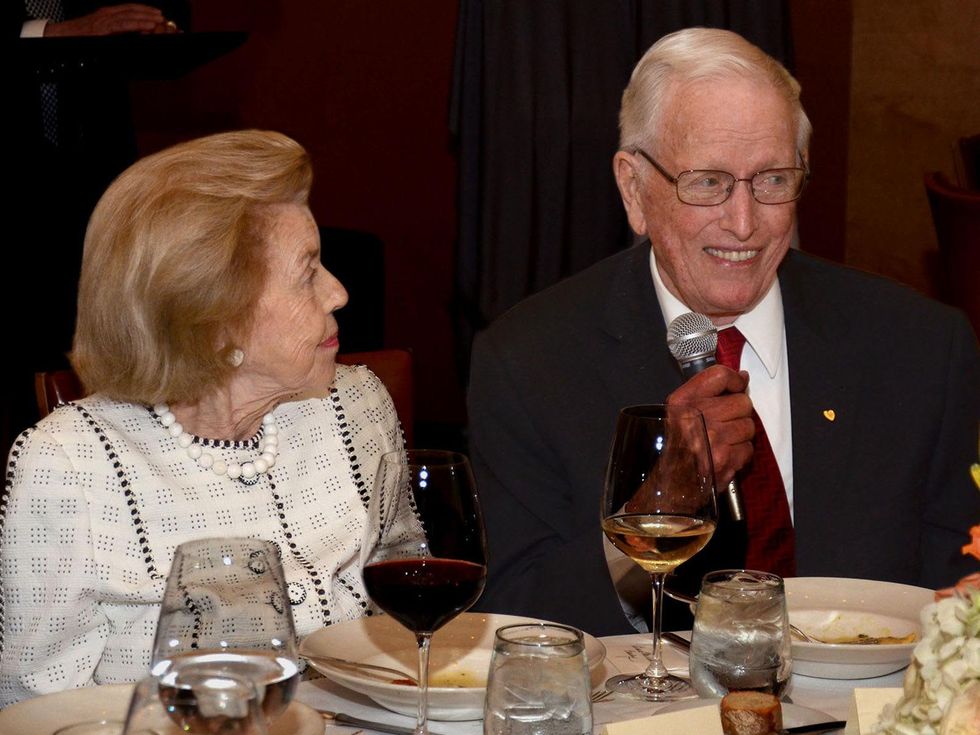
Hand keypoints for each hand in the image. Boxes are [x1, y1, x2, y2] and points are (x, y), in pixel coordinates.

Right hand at [44, 4, 171, 36]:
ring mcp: (104, 20)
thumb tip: (130, 36)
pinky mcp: (102, 29)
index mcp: (107, 14)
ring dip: (147, 18)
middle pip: (132, 10)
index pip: (129, 8)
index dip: (144, 9)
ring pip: (130, 15)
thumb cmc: (79, 36)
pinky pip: (123, 25)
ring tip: (159, 20)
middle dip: (149, 13)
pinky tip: (148, 26)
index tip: (157, 13)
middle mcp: (107, 14)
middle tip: (163, 17)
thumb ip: (114, 32)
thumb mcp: (100, 31)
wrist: (61, 36)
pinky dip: (137, 25)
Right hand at [666, 365, 753, 488]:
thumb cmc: (671, 447)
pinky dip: (739, 454)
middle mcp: (698, 417)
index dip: (734, 380)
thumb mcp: (676, 411)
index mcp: (683, 402)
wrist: (665, 483)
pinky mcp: (726, 460)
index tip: (737, 386)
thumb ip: (706, 391)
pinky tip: (724, 455)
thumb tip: (740, 378)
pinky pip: (748, 449)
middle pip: (742, 402)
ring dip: (739, 435)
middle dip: (737, 413)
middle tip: (723, 422)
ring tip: (722, 441)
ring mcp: (714, 440)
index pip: (720, 375)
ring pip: (748, 426)